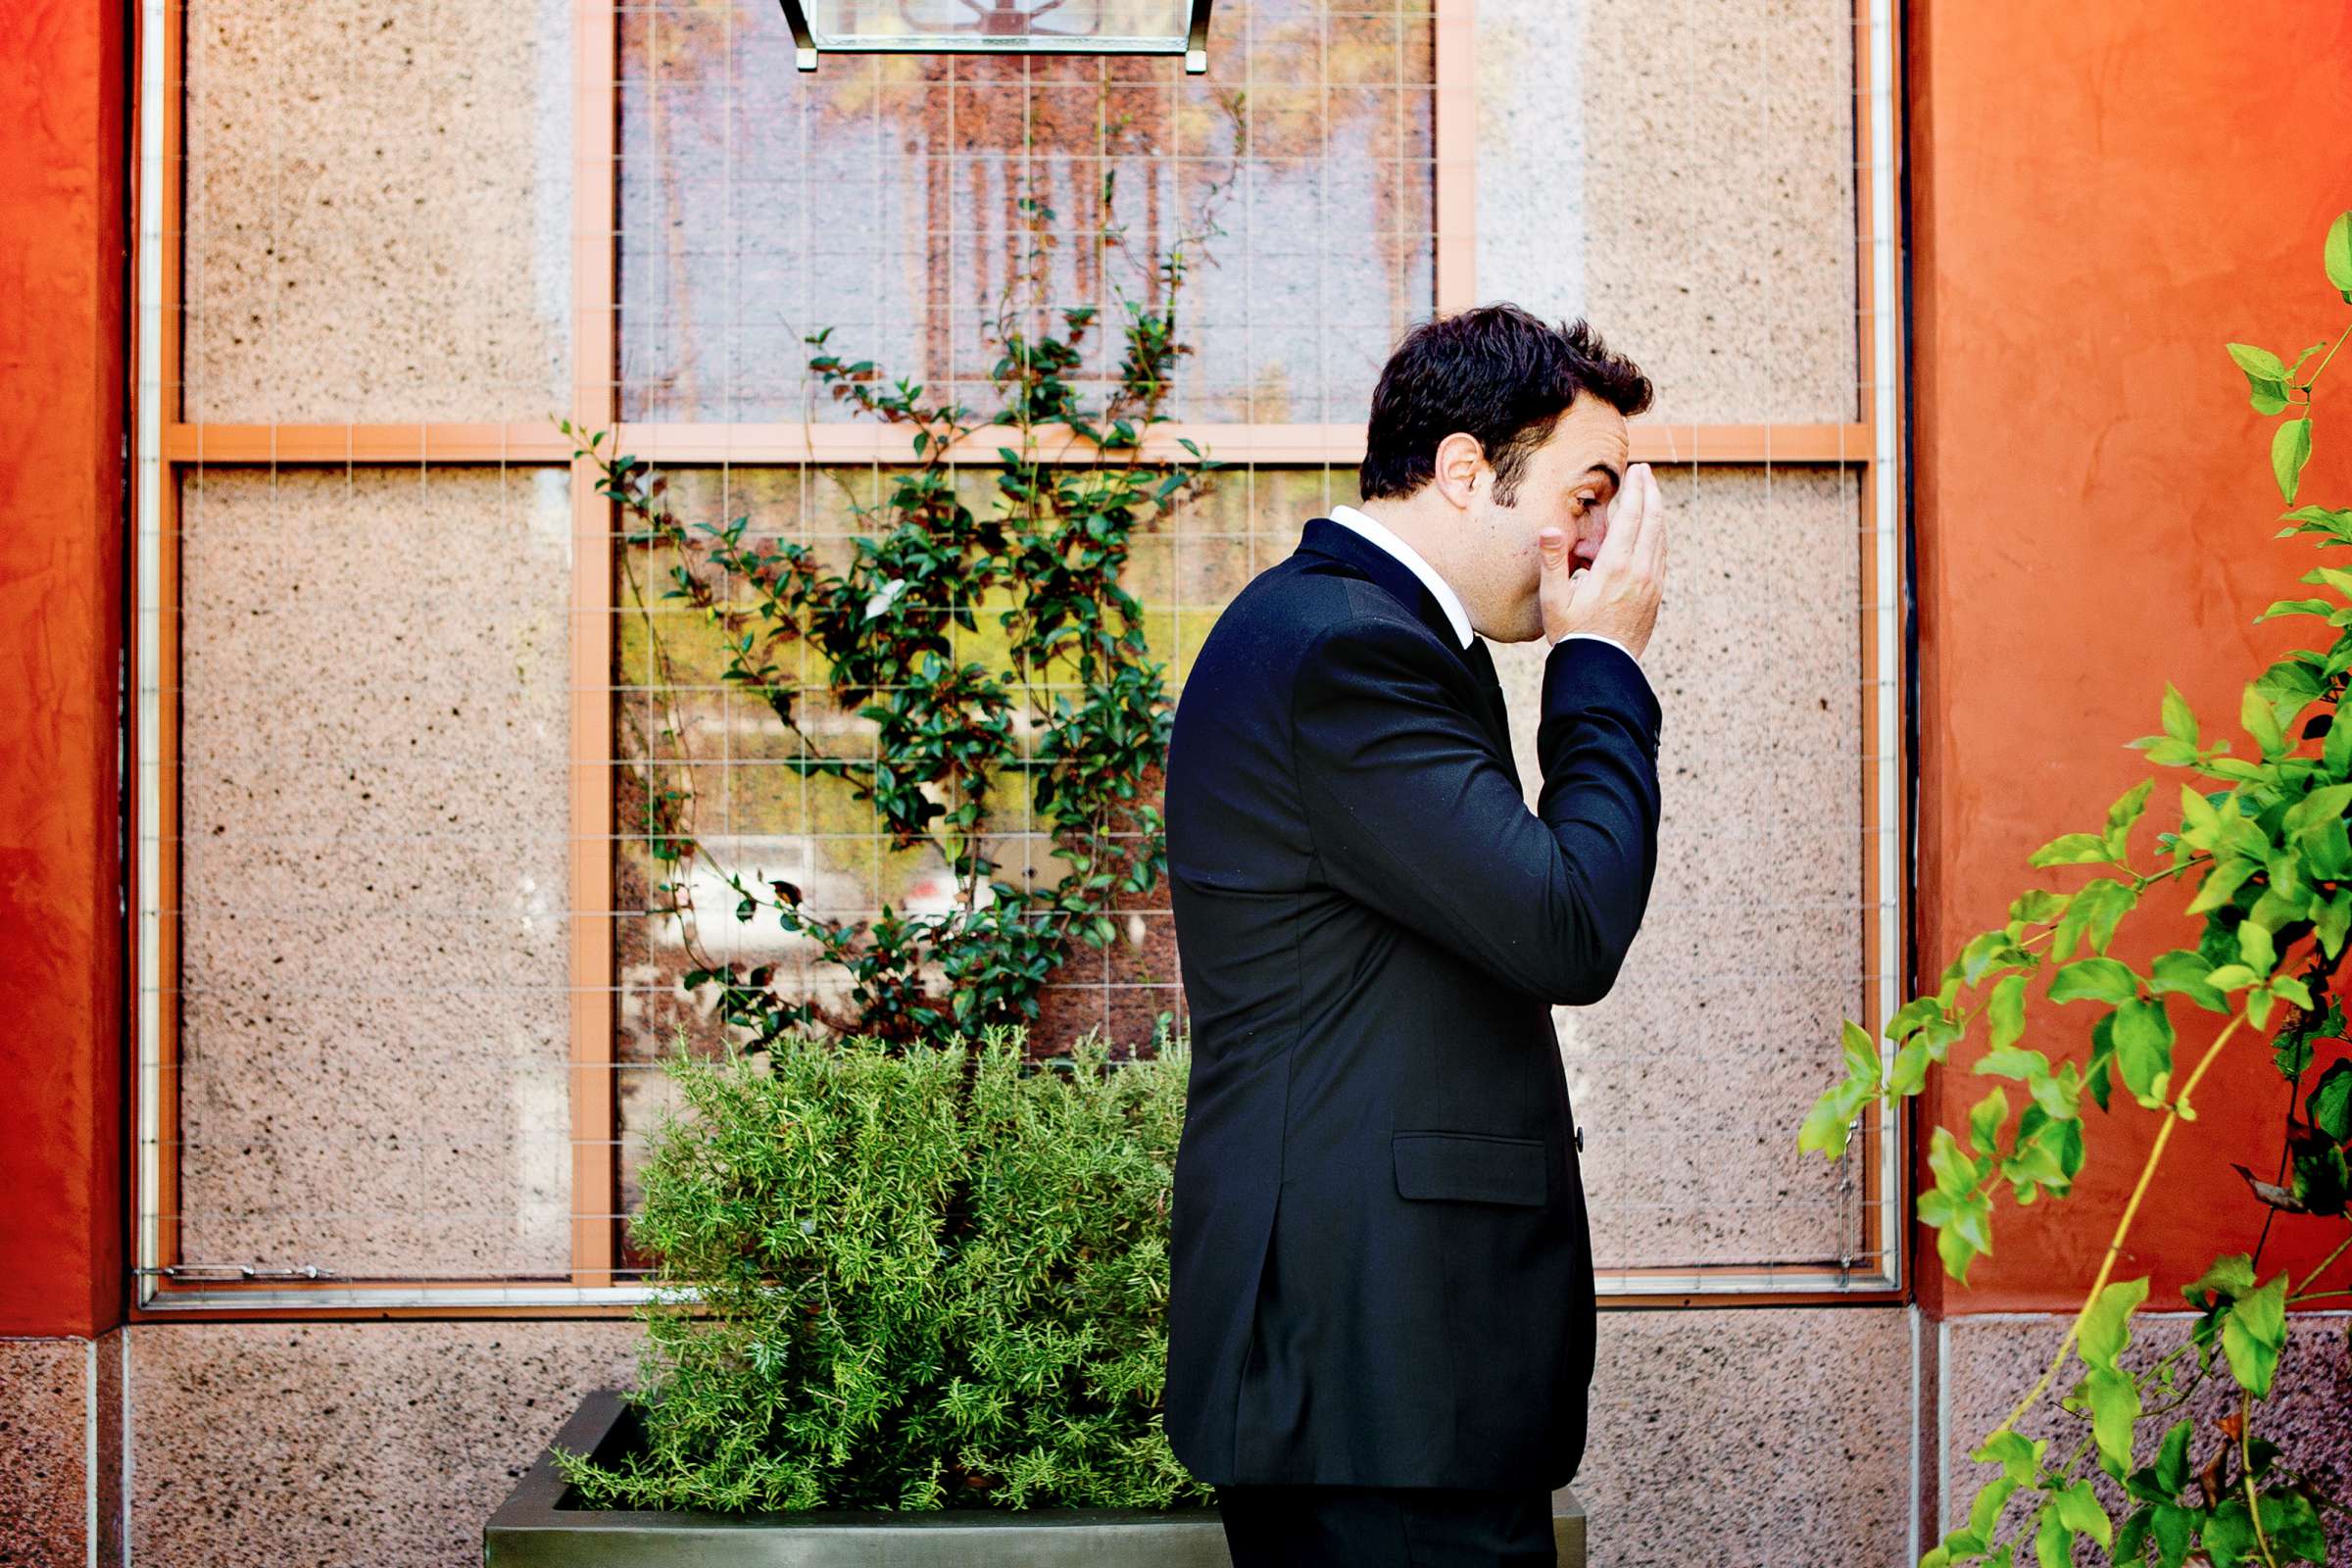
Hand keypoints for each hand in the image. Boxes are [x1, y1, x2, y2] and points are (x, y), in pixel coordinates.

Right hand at [1540, 461, 1664, 657]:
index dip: (1636, 490)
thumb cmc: (1572, 634)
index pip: (1631, 517)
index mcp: (1615, 566)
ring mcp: (1652, 583)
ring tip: (1651, 495)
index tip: (1637, 470)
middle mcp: (1639, 571)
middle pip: (1652, 520)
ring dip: (1657, 512)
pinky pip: (1661, 556)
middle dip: (1651, 492)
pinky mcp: (1656, 595)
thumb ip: (1552, 561)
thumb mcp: (1554, 599)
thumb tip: (1550, 529)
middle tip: (1646, 472)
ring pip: (1661, 537)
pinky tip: (1653, 531)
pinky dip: (1659, 535)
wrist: (1601, 667)